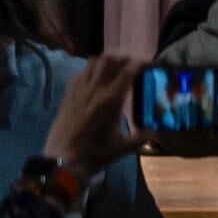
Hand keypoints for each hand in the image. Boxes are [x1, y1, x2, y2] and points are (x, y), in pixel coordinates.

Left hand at [40, 53, 146, 176]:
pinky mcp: (68, 92)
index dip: (139, 64)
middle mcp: (94, 89)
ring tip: (117, 68)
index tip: (149, 63)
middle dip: (123, 58)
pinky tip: (97, 79)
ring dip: (106, 61)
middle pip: (109, 60)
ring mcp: (78, 89)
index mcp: (110, 100)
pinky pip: (81, 72)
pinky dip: (92, 69)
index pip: (127, 72)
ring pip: (93, 62)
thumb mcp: (122, 148)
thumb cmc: (94, 154)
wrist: (62, 158)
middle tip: (133, 65)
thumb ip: (140, 138)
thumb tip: (155, 132)